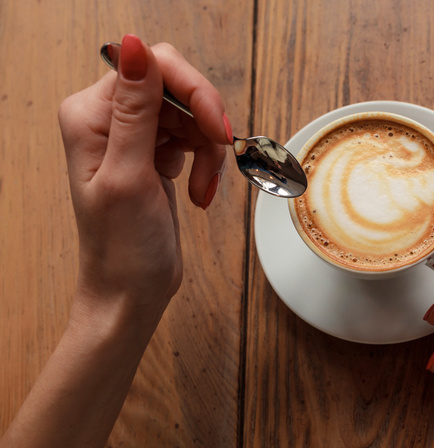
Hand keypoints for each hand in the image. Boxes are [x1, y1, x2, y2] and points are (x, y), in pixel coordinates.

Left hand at [58, 35, 230, 331]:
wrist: (131, 291)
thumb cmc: (122, 247)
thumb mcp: (129, 175)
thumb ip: (135, 110)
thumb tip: (134, 46)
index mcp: (90, 115)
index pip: (153, 68)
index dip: (194, 91)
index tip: (219, 128)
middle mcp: (109, 119)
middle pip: (177, 88)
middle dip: (206, 124)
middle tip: (218, 158)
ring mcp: (134, 136)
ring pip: (192, 114)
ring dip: (209, 150)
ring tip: (203, 188)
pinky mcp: (155, 154)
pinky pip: (194, 138)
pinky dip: (207, 163)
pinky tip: (200, 191)